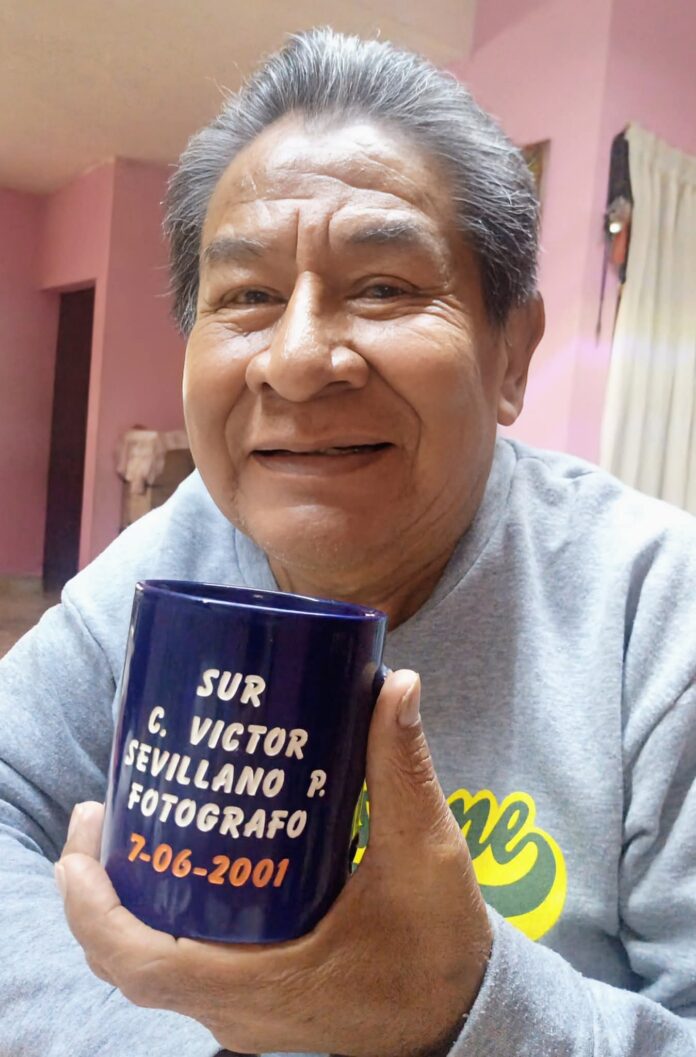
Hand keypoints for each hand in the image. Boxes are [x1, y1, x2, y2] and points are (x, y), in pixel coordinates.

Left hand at [56, 670, 491, 1056]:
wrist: (465, 1021)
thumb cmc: (440, 954)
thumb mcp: (426, 857)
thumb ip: (404, 770)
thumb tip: (397, 685)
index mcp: (264, 985)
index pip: (143, 964)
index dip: (94, 908)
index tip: (83, 841)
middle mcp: (240, 1011)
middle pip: (133, 960)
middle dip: (100, 888)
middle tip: (104, 810)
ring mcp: (247, 1015)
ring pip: (158, 967)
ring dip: (131, 903)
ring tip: (139, 824)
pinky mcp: (261, 1006)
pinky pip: (190, 970)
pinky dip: (170, 922)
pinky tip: (189, 866)